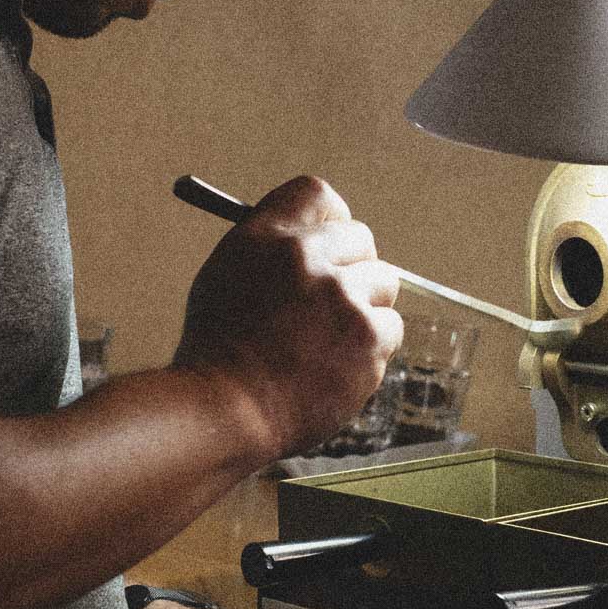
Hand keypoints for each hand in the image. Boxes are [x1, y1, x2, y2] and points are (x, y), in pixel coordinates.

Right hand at [175, 176, 402, 457]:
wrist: (226, 414)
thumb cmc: (217, 353)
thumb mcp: (225, 277)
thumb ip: (269, 249)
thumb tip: (311, 238)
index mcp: (266, 236)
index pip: (316, 194)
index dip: (328, 218)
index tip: (328, 239)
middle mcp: (308, 257)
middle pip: (360, 238)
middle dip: (352, 267)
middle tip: (333, 300)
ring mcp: (343, 298)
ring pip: (382, 283)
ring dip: (364, 309)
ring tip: (326, 343)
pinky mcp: (369, 338)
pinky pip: (390, 328)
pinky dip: (371, 348)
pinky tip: (335, 367)